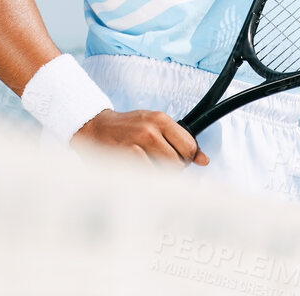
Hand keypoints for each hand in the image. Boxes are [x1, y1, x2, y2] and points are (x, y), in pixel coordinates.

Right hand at [71, 108, 210, 165]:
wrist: (95, 127)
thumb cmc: (128, 128)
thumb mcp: (155, 125)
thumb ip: (179, 140)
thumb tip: (204, 160)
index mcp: (161, 119)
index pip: (190, 146)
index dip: (187, 158)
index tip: (178, 159)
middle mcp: (150, 130)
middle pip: (178, 163)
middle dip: (174, 169)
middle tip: (161, 164)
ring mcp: (137, 145)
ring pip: (164, 173)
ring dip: (159, 176)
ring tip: (148, 167)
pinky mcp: (124, 158)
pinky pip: (146, 177)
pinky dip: (145, 179)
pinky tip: (137, 171)